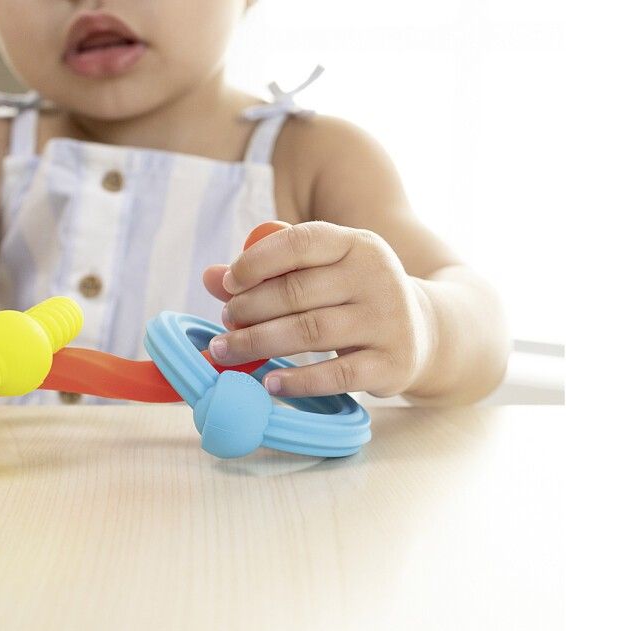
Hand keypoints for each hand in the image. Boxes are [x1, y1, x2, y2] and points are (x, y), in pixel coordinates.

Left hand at [202, 221, 436, 398]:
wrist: (424, 332)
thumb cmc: (354, 297)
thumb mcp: (321, 273)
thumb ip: (267, 270)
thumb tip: (209, 276)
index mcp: (356, 244)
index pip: (301, 242)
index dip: (257, 262)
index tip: (229, 284)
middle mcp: (376, 276)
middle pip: (297, 292)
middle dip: (249, 309)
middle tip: (225, 324)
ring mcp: (387, 320)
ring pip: (310, 332)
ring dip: (259, 343)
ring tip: (227, 351)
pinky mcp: (391, 363)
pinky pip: (336, 374)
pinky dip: (297, 381)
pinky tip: (268, 383)